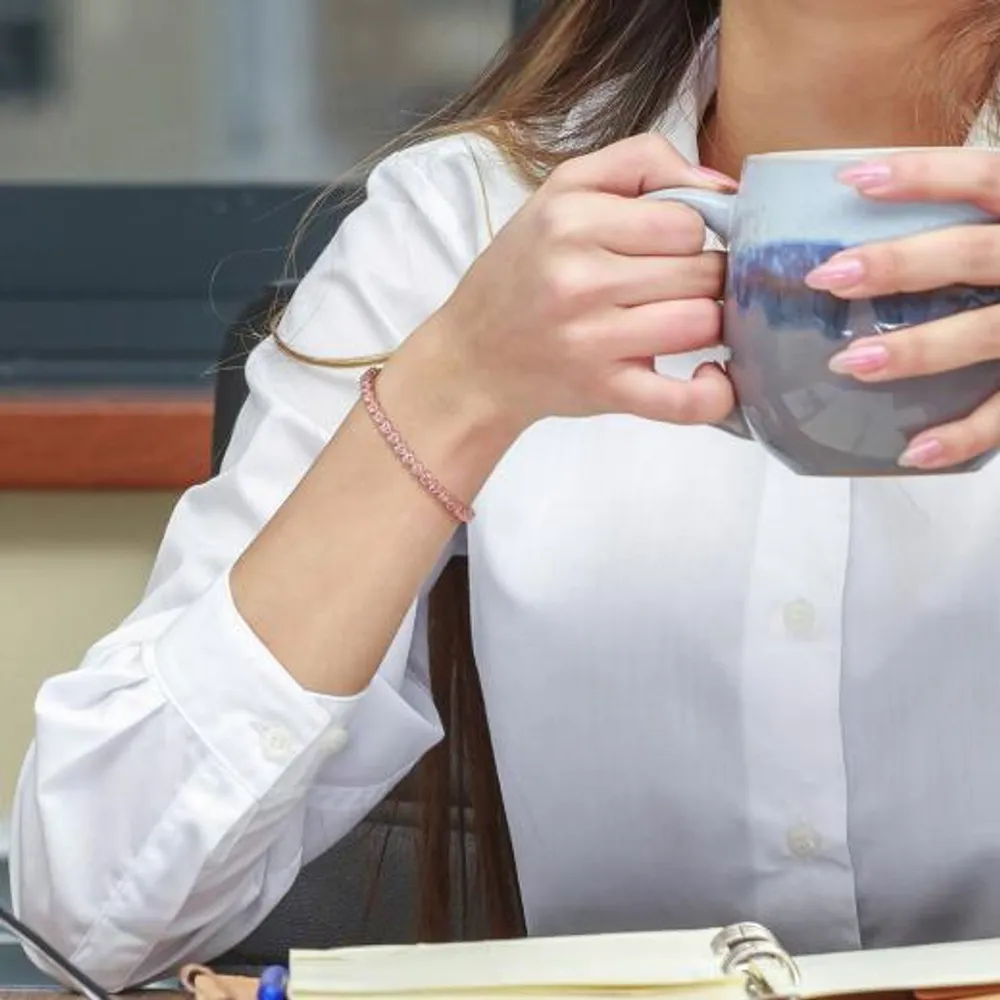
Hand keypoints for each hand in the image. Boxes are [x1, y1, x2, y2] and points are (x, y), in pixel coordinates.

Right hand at [434, 134, 737, 430]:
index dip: (692, 232)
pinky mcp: (605, 392)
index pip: (686, 219)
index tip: (668, 247)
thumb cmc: (522, 274)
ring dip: (705, 323)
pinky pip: (685, 401)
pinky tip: (711, 376)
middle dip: (702, 277)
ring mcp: (593, 341)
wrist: (473, 360)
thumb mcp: (561, 192)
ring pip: (703, 322)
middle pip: (703, 270)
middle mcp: (580, 279)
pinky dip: (713, 394)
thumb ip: (640, 163)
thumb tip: (724, 186)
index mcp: (572, 219)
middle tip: (670, 287)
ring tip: (676, 320)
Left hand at [804, 149, 999, 469]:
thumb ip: (986, 226)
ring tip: (849, 362)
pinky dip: (964, 436)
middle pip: (971, 254)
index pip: (986, 177)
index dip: (923, 174)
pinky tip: (914, 450)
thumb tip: (885, 205)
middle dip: (897, 264)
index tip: (852, 180)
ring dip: (916, 349)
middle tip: (829, 277)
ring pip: (985, 333)